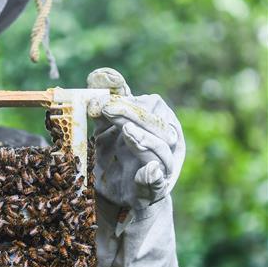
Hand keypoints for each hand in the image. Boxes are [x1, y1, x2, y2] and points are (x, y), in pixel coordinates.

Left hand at [86, 68, 184, 208]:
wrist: (117, 191)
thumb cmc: (116, 152)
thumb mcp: (107, 126)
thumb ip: (105, 103)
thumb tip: (99, 75)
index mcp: (158, 122)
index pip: (152, 105)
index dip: (128, 101)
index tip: (104, 102)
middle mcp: (168, 142)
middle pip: (158, 124)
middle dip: (133, 116)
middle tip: (108, 110)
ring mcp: (163, 166)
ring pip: (162, 149)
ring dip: (144, 139)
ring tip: (127, 132)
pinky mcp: (154, 189)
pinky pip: (158, 182)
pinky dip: (153, 176)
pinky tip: (147, 171)